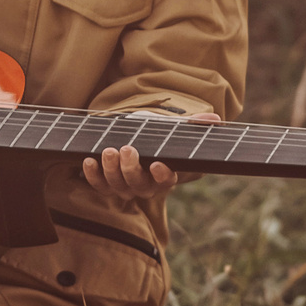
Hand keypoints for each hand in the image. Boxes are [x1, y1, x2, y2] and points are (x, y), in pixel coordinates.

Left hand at [84, 112, 221, 199]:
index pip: (167, 181)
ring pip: (117, 186)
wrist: (132, 137)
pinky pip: (99, 185)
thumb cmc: (155, 134)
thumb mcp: (172, 128)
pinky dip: (93, 175)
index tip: (158, 164)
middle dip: (131, 169)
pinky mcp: (105, 182)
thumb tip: (216, 118)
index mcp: (164, 174)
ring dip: (111, 170)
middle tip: (126, 149)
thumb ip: (193, 124)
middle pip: (139, 185)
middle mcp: (145, 185)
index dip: (163, 175)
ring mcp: (124, 186)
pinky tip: (89, 160)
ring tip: (109, 150)